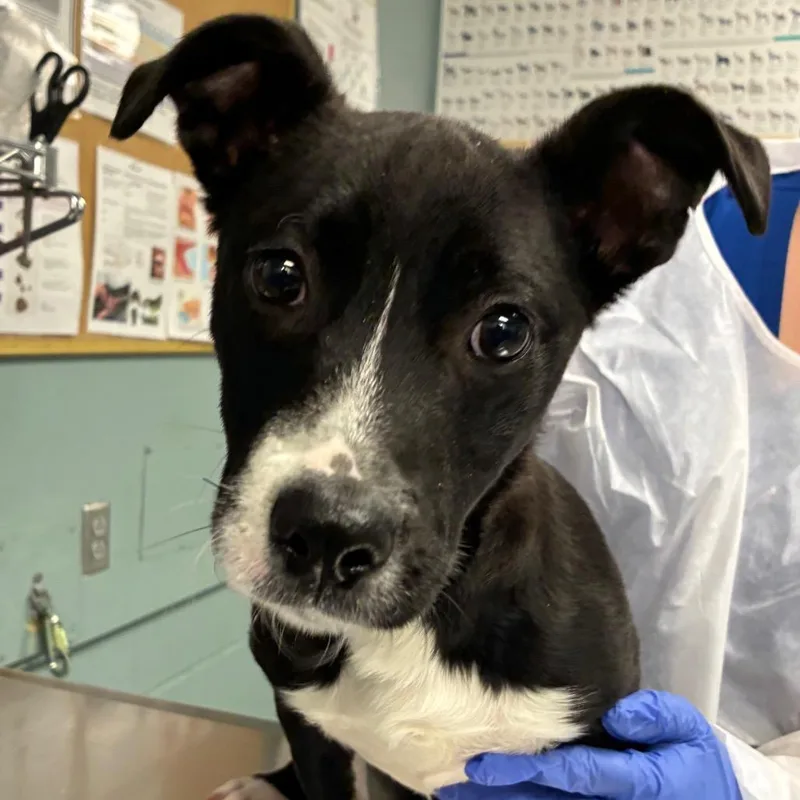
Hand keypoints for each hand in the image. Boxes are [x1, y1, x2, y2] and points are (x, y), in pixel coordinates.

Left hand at [436, 690, 742, 798]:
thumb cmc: (692, 761)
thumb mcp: (687, 732)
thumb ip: (657, 718)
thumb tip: (618, 714)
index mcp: (640, 783)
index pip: (581, 775)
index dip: (535, 769)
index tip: (490, 761)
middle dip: (504, 791)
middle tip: (460, 777)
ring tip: (454, 795)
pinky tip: (479, 799)